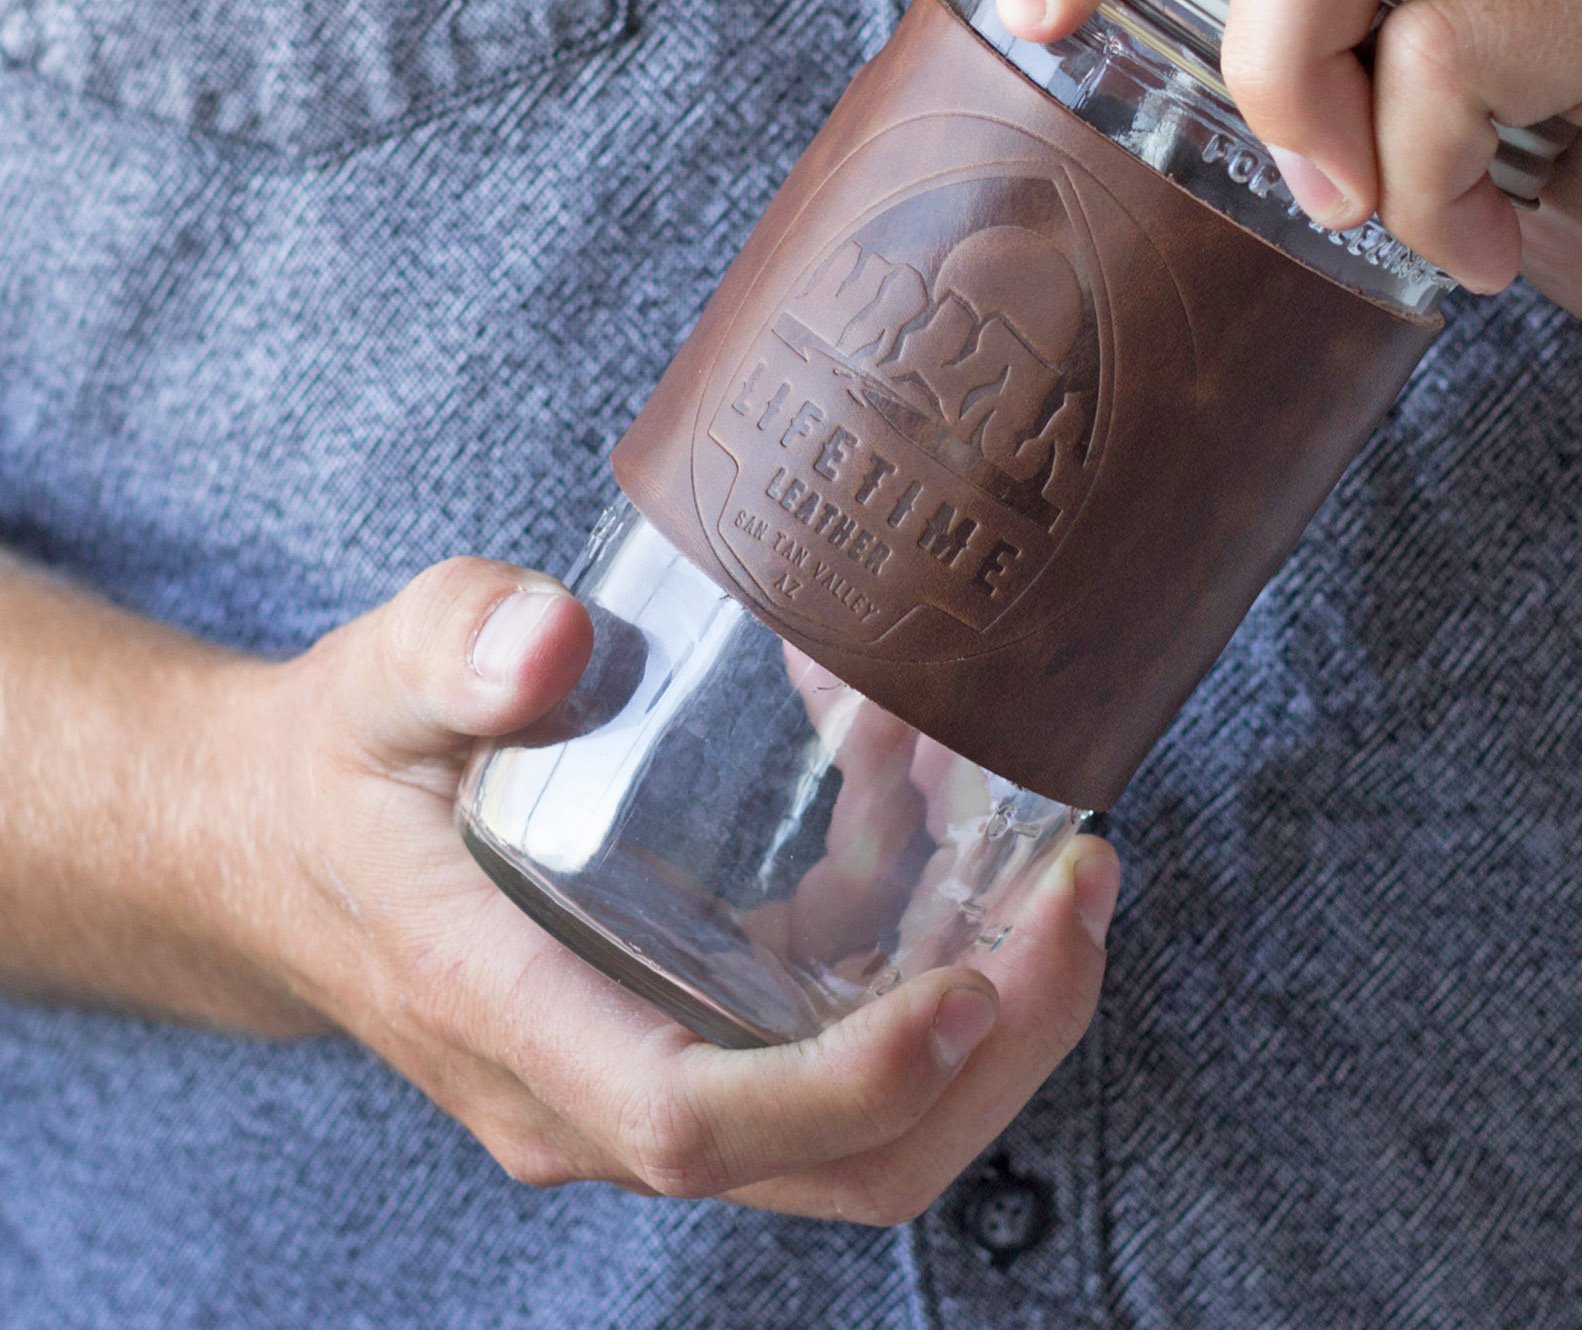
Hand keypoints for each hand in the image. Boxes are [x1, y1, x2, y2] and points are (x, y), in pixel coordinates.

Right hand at [237, 556, 1116, 1222]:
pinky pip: (839, 1047)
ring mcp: (654, 1082)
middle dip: (994, 1056)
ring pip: (863, 1134)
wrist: (280, 857)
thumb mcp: (373, 685)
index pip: (695, 1121)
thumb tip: (549, 640)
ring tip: (1053, 850)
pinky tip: (941, 815)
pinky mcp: (692, 1044)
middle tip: (1079, 894)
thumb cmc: (337, 777)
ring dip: (992, 1012)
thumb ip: (454, 651)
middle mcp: (592, 1094)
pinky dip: (925, 956)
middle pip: (834, 1164)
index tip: (971, 990)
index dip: (850, 1084)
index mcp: (510, 1018)